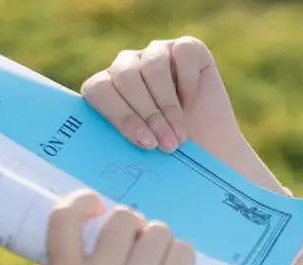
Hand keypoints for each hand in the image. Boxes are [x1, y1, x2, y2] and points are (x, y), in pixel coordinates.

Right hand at [47, 192, 210, 264]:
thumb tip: (86, 211)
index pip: (61, 224)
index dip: (80, 203)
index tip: (97, 203)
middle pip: (122, 219)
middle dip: (139, 227)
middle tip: (145, 252)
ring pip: (157, 231)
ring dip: (165, 243)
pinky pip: (182, 250)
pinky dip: (185, 258)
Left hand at [80, 36, 239, 155]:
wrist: (213, 156)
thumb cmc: (171, 162)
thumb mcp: (139, 164)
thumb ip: (113, 161)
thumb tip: (88, 178)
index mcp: (106, 93)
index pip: (98, 89)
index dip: (119, 114)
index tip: (144, 142)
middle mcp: (127, 68)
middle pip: (124, 76)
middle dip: (147, 114)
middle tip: (167, 145)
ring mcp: (155, 55)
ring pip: (152, 64)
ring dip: (168, 104)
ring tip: (180, 135)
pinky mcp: (186, 48)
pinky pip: (182, 52)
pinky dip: (188, 80)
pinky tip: (191, 103)